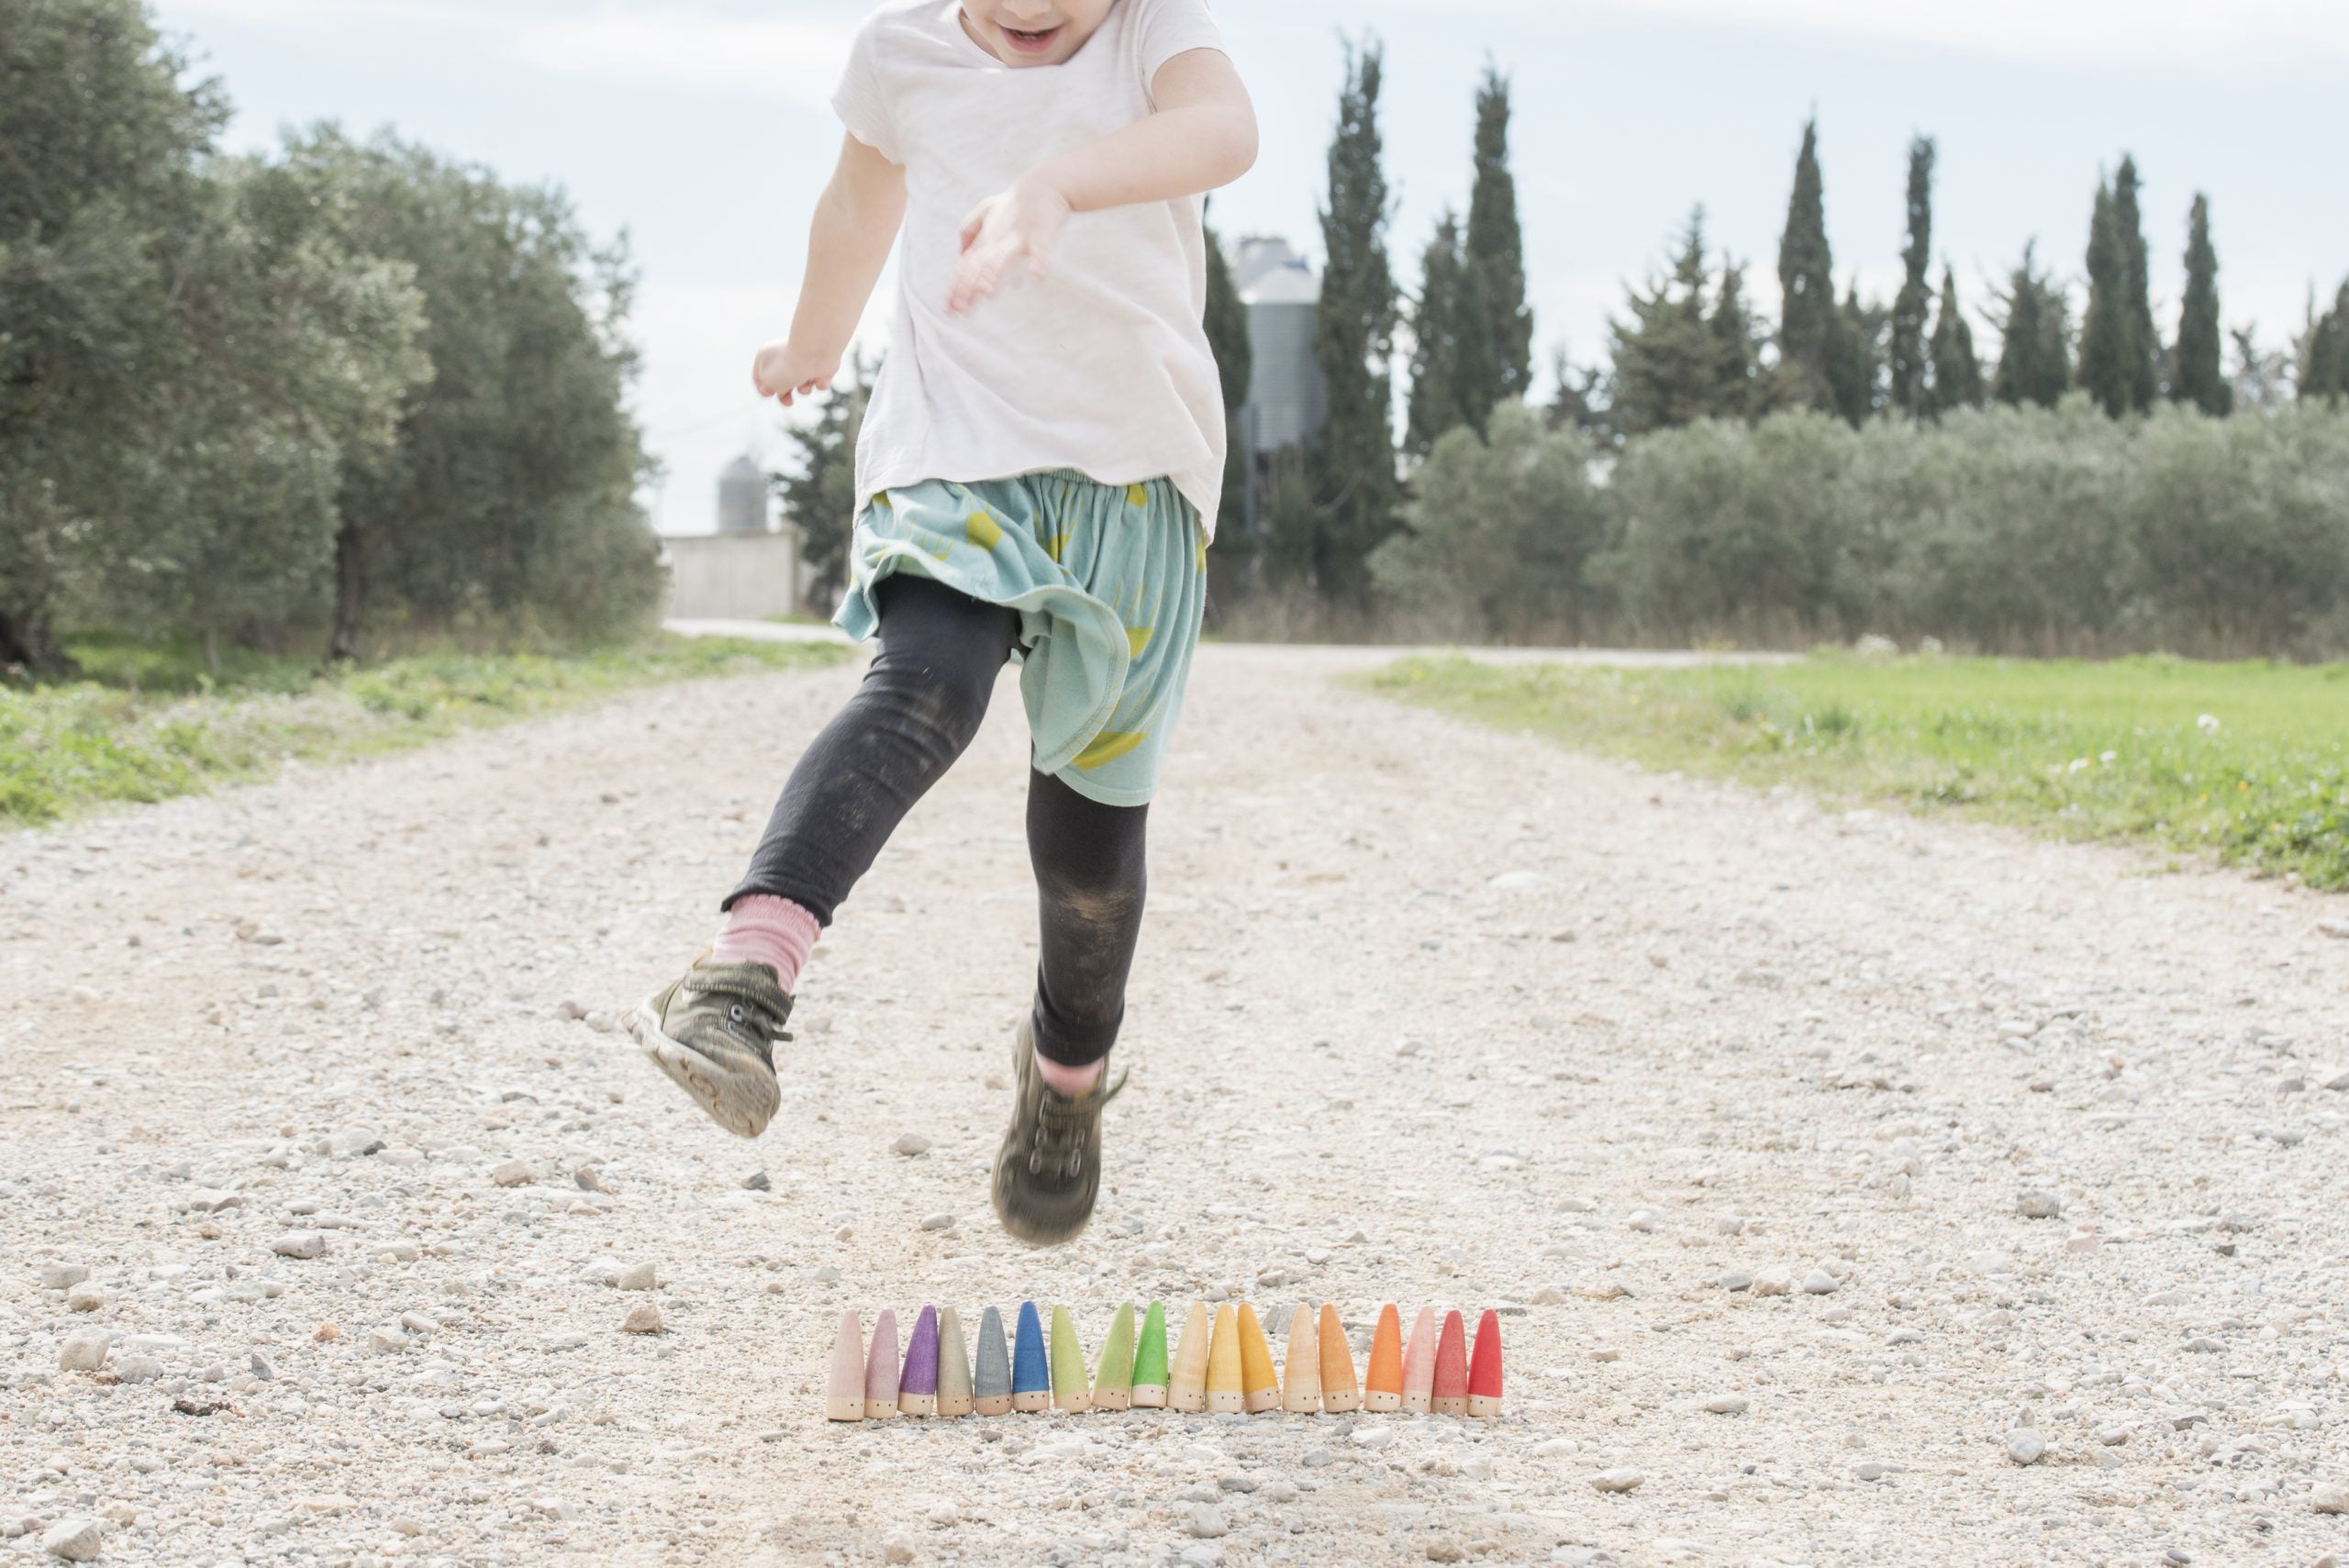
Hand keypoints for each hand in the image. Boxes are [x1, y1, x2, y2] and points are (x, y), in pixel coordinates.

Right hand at [752, 339, 840, 405]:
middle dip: (785, 396)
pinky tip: (819, 377)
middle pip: (782, 382)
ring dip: (803, 390)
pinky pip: (818, 382)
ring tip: (805, 384)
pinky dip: (819, 383)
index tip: (769, 395)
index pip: (759, 375)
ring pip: (801, 384)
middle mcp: (785, 356)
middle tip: (789, 402)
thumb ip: (767, 389)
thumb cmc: (788, 365)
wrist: (817, 351)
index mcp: (766, 355)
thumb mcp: (769, 382)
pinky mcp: (821, 366)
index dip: (763, 389)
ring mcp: (804, 361)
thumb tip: (775, 390)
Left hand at [948, 174, 1072, 315]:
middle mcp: (999, 239)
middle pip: (980, 265)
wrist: (1047, 183)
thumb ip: (970, 230)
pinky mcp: (1042, 232)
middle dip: (969, 287)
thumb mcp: (987, 211)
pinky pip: (1042, 247)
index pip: (967, 265)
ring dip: (995, 274)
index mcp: (987, 239)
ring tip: (986, 292)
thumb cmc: (1017, 202)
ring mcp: (1020, 236)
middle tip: (960, 309)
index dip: (956, 287)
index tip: (949, 310)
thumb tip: (960, 253)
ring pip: (1004, 257)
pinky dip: (1040, 259)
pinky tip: (1038, 274)